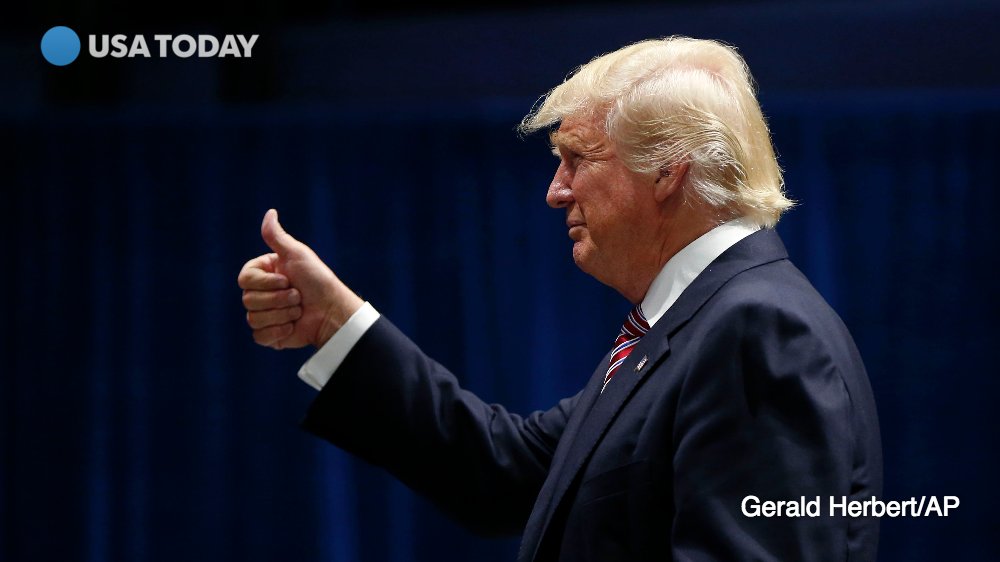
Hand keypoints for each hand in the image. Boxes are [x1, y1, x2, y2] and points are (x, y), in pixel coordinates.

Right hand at [238, 209, 363, 348]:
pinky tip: (293, 327)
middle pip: (248, 300)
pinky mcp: (269, 335)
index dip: (267, 283)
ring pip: (254, 319)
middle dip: (279, 299)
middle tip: (298, 296)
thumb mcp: (297, 254)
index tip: (287, 279)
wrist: (332, 311)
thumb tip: (270, 212)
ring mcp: (264, 315)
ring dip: (283, 315)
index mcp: (263, 274)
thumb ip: (277, 236)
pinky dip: (279, 332)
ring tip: (298, 311)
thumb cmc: (317, 280)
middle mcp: (260, 293)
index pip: (244, 279)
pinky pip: (260, 336)